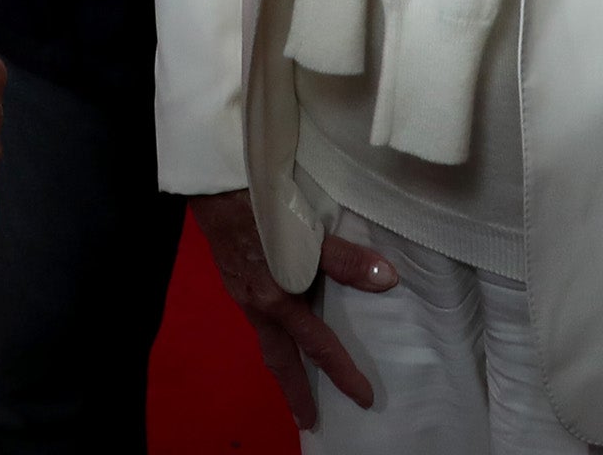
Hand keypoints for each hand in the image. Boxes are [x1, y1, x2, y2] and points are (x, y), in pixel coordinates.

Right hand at [192, 189, 391, 426]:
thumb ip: (345, 260)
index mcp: (278, 300)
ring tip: (294, 380)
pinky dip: (271, 333)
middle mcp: (257, 305)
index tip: (363, 397)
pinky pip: (256, 318)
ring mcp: (241, 292)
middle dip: (293, 391)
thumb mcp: (306, 233)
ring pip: (265, 340)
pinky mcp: (234, 276)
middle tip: (308, 419)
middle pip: (279, 359)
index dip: (342, 372)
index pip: (318, 346)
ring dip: (281, 363)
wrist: (215, 184)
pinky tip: (278, 322)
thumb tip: (386, 280)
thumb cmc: (262, 207)